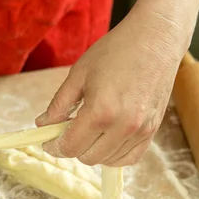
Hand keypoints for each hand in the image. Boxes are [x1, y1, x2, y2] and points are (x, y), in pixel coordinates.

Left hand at [36, 10, 189, 165]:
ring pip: (107, 160)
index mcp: (100, 112)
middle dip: (72, 147)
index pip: (70, 146)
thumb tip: (42, 125)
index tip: (48, 142)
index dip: (54, 147)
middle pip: (88, 157)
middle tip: (68, 130)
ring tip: (88, 129)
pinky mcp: (153, 130)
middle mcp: (123, 126)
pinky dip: (114, 154)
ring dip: (93, 151)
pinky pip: (130, 157)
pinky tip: (105, 139)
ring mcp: (141, 130)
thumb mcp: (78, 74)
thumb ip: (59, 105)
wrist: (155, 39)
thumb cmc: (115, 51)